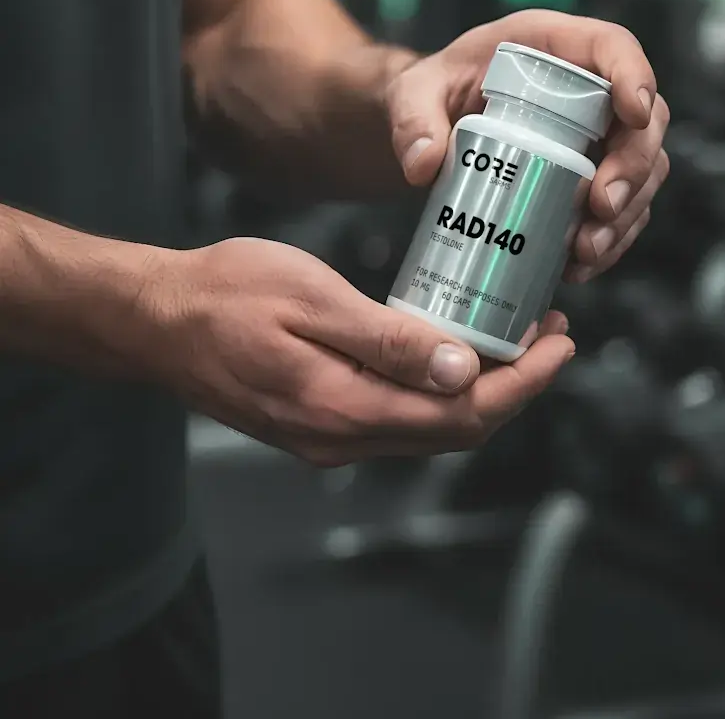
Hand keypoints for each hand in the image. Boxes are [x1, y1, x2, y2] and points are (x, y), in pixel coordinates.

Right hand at [141, 237, 573, 464]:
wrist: (155, 321)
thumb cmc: (226, 294)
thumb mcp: (311, 299)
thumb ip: (387, 341)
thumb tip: (463, 371)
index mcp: (343, 407)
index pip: (461, 415)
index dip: (522, 384)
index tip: (560, 344)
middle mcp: (341, 439)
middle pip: (454, 431)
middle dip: (514, 388)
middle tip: (550, 337)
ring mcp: (328, 439)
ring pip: (429, 431)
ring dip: (481, 392)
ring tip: (516, 342)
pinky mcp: (318, 425)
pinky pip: (399, 422)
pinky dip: (441, 395)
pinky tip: (454, 357)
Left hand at [385, 10, 669, 282]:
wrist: (432, 128)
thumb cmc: (432, 93)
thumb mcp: (413, 94)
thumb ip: (411, 117)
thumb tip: (423, 164)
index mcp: (553, 47)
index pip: (613, 47)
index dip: (635, 77)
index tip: (633, 115)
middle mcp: (587, 91)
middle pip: (644, 122)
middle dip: (633, 169)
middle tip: (602, 207)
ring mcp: (595, 138)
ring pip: (642, 172)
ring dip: (626, 215)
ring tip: (587, 249)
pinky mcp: (589, 179)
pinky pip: (619, 210)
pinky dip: (609, 240)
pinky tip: (579, 265)